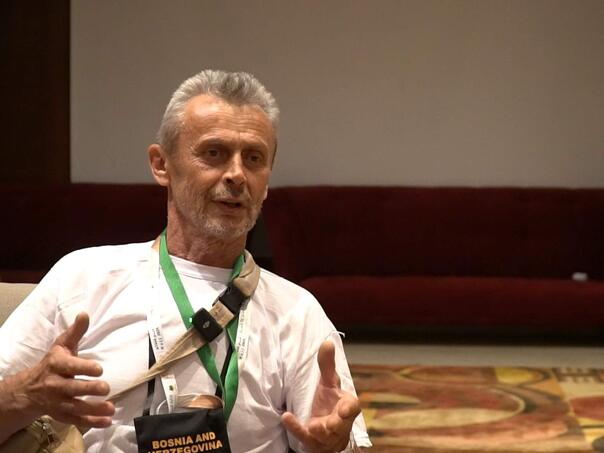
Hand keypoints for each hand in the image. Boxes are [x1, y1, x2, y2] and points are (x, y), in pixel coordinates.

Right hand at [17, 312, 114, 427]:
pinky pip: (75, 420)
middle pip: (72, 388)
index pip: (69, 367)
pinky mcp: (61, 414)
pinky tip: (106, 421)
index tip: (99, 368)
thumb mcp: (61, 345)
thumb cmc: (53, 363)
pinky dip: (90, 422)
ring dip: (93, 409)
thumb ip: (75, 332)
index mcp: (56, 365)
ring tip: (111, 408)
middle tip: (105, 387)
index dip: (83, 367)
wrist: (29, 389)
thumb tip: (85, 313)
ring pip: (75, 407)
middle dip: (88, 389)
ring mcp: (57, 402)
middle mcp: (55, 385)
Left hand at [282, 341, 360, 451]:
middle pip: (340, 425)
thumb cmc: (330, 402)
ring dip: (320, 430)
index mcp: (346, 407)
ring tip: (313, 425)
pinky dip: (295, 427)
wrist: (324, 429)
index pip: (352, 408)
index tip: (345, 409)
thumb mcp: (328, 383)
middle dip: (336, 424)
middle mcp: (339, 423)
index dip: (349, 409)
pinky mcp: (312, 442)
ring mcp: (326, 435)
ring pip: (325, 435)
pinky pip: (304, 436)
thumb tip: (327, 341)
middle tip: (331, 423)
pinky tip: (286, 417)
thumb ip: (327, 365)